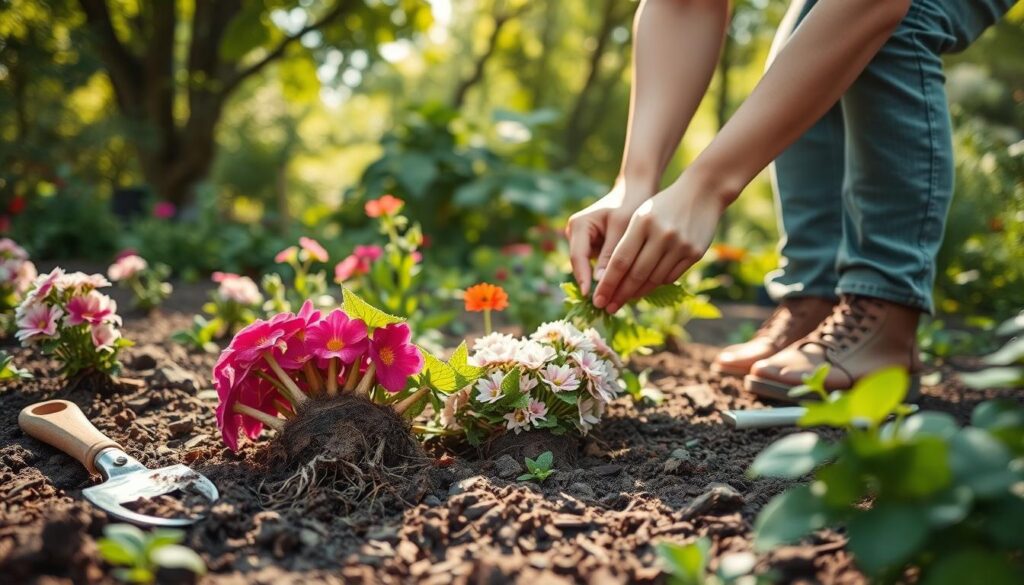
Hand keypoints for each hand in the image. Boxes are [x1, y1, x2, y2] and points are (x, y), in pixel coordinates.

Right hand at [565, 178, 653, 295]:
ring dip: (602, 282)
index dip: (584, 278)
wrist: (636, 191)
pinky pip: (597, 265)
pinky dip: (608, 275)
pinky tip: (621, 290)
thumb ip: (611, 255)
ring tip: (615, 301)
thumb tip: (601, 283)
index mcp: (579, 225)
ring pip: (589, 268)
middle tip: (606, 305)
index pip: (578, 257)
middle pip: (582, 265)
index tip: (592, 296)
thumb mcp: (622, 228)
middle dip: (594, 284)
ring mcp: (582, 241)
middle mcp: (575, 233)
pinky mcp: (592, 247)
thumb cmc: (631, 204)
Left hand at [592, 173, 727, 312]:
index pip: (620, 261)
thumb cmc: (663, 204)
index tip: (597, 299)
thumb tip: (612, 278)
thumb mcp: (641, 215)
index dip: (607, 284)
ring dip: (637, 293)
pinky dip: (656, 285)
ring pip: (654, 279)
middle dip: (619, 294)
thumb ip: (627, 242)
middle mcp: (661, 235)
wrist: (703, 192)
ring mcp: (680, 245)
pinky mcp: (695, 253)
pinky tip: (645, 289)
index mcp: (642, 222)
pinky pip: (671, 277)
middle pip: (636, 274)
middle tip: (607, 308)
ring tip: (624, 301)